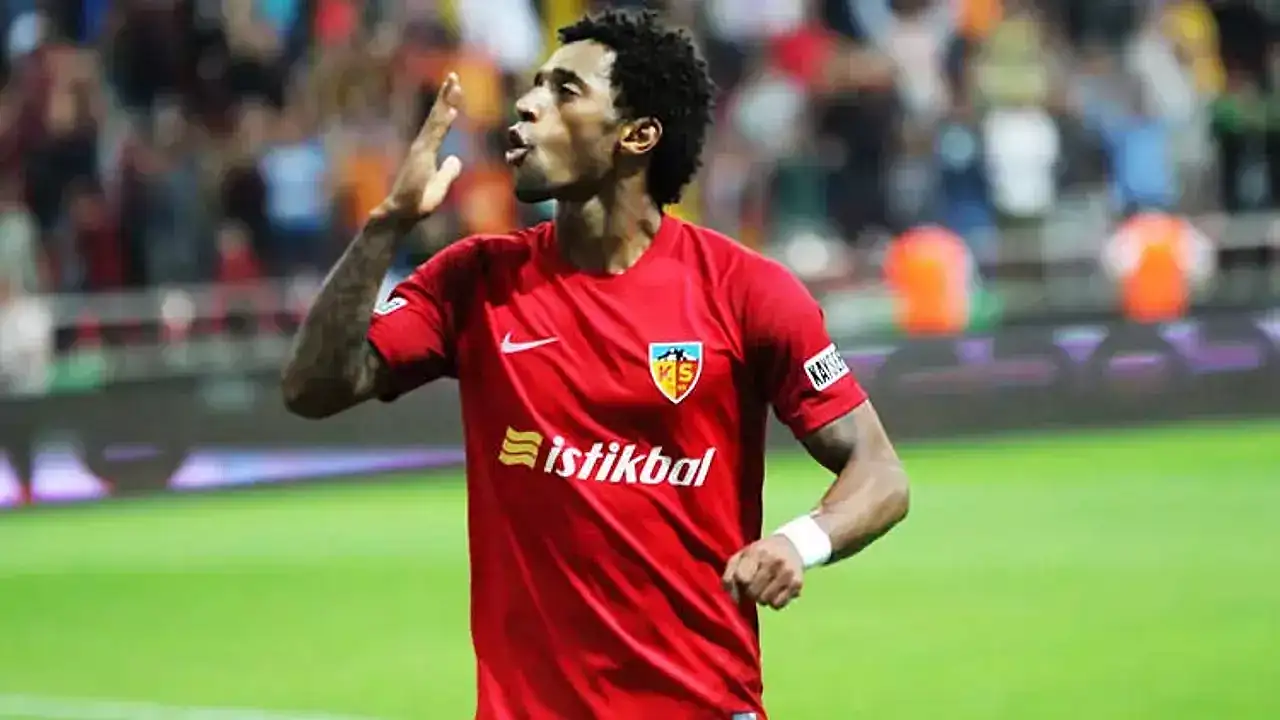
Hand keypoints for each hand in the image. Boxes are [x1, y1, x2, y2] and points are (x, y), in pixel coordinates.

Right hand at [374, 73, 464, 221]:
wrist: (401, 214)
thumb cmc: (417, 204)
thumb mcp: (440, 186)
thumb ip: (448, 172)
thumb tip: (456, 159)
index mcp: (427, 151)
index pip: (439, 125)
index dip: (447, 108)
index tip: (455, 91)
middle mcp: (422, 146)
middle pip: (436, 117)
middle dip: (445, 97)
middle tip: (454, 77)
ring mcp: (420, 150)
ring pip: (435, 121)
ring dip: (444, 102)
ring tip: (453, 83)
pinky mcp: (421, 156)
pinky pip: (435, 135)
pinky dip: (443, 121)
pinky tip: (451, 109)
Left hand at [722, 535, 804, 609]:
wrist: (791, 546)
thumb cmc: (760, 554)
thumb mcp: (741, 556)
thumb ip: (729, 575)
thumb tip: (732, 597)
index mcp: (757, 551)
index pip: (741, 577)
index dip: (739, 584)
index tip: (743, 580)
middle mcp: (774, 561)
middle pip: (752, 592)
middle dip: (749, 593)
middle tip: (754, 585)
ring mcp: (787, 572)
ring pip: (765, 601)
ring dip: (761, 598)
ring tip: (765, 588)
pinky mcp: (797, 583)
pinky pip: (778, 605)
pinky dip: (773, 602)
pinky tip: (775, 591)